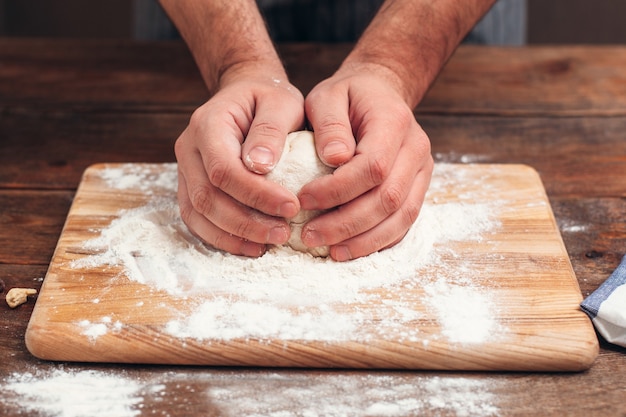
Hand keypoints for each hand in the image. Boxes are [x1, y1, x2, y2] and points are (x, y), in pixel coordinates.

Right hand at [175, 68, 304, 256]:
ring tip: (270, 244)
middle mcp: (189, 149)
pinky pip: (198, 219)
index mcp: (207, 125)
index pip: (224, 170)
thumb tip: (261, 166)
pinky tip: (252, 245)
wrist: (246, 94)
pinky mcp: (190, 186)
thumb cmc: (268, 98)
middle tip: (284, 233)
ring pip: (198, 213)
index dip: (256, 195)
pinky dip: (223, 237)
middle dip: (246, 222)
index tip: (292, 207)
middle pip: (207, 197)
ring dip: (234, 235)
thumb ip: (270, 131)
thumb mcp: (280, 102)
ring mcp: (185, 169)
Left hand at [301, 63, 433, 260]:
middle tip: (310, 235)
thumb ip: (328, 124)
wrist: (380, 92)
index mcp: (394, 122)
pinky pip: (405, 223)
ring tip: (331, 251)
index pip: (373, 166)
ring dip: (364, 240)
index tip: (302, 199)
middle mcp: (416, 149)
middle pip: (388, 199)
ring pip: (401, 217)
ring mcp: (422, 171)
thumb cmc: (348, 96)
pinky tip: (351, 249)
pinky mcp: (418, 188)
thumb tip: (334, 159)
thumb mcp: (327, 95)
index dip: (337, 190)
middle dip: (347, 224)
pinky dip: (379, 241)